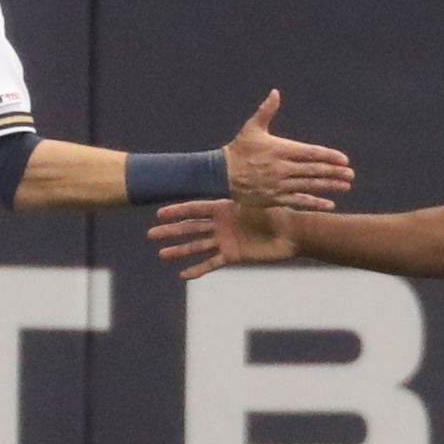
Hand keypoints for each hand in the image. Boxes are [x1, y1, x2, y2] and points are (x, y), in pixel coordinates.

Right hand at [149, 200, 298, 279]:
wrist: (293, 233)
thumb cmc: (278, 212)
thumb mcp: (257, 199)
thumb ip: (242, 192)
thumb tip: (238, 169)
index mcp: (225, 208)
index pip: (195, 209)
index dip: (177, 212)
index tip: (159, 214)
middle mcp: (222, 224)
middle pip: (191, 228)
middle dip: (171, 231)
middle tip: (151, 234)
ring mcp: (226, 240)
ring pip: (197, 246)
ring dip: (179, 250)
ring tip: (161, 254)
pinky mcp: (233, 256)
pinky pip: (211, 263)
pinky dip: (198, 269)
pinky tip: (183, 274)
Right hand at [223, 90, 353, 209]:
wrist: (221, 174)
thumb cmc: (238, 150)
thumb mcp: (252, 128)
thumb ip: (266, 111)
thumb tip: (276, 92)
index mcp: (281, 149)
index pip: (311, 153)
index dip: (329, 156)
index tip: (344, 160)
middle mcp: (283, 167)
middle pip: (314, 170)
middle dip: (334, 172)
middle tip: (350, 174)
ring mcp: (280, 184)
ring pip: (310, 185)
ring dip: (329, 186)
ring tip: (345, 186)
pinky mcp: (275, 198)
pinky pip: (299, 201)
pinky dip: (315, 203)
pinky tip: (329, 204)